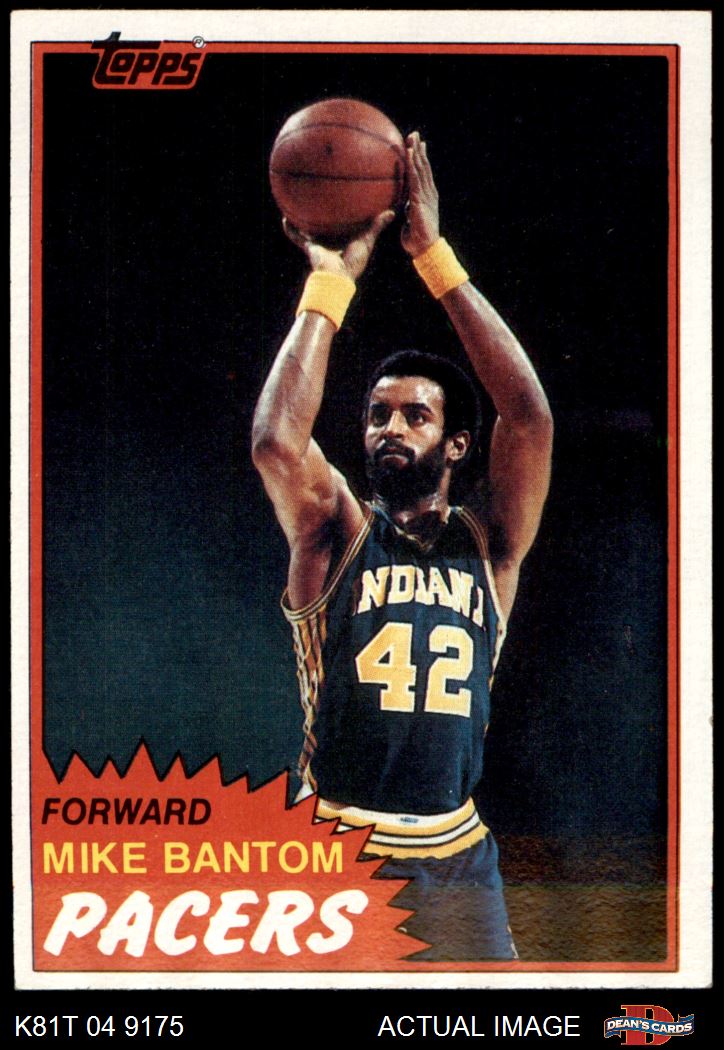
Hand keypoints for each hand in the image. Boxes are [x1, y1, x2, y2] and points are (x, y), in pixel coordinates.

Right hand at [283, 210, 394, 281]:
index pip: (345, 226)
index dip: (345, 217)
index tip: (345, 203)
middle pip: (326, 227)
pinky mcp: (310, 248)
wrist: (338, 276)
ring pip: (310, 231)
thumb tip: (392, 212)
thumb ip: (376, 226)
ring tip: (297, 206)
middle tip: (320, 199)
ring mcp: (319, 245)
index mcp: (345, 241)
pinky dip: (290, 230)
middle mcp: (331, 242)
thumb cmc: (354, 262)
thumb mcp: (367, 240)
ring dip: (303, 221)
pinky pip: (297, 237)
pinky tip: (285, 219)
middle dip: (323, 216)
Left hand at [401, 131, 439, 256]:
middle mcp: (429, 193)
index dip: (421, 160)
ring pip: (421, 169)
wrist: (425, 248)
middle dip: (419, 150)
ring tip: (412, 137)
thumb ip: (406, 211)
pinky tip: (409, 152)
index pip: (424, 175)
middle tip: (414, 134)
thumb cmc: (416, 240)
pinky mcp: (420, 198)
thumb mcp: (410, 221)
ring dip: (416, 151)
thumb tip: (396, 208)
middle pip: (424, 167)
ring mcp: (426, 194)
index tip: (417, 147)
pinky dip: (412, 164)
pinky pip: (415, 177)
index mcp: (427, 197)